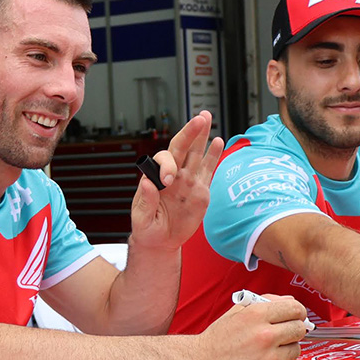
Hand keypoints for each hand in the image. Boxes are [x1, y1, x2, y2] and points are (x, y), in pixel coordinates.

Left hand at [128, 111, 222, 252]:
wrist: (161, 241)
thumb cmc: (148, 229)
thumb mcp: (142, 219)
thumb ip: (146, 201)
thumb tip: (146, 182)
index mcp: (156, 179)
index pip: (164, 162)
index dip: (167, 166)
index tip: (168, 181)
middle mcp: (173, 175)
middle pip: (182, 147)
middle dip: (190, 132)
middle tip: (199, 118)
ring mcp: (188, 181)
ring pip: (196, 153)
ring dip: (201, 135)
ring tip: (206, 117)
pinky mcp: (201, 191)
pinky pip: (209, 170)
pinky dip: (214, 155)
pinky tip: (218, 142)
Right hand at [192, 297, 308, 359]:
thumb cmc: (218, 340)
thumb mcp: (237, 312)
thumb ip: (266, 302)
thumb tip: (292, 303)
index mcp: (256, 316)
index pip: (295, 309)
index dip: (297, 312)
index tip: (295, 316)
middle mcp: (264, 337)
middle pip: (300, 329)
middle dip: (292, 330)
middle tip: (280, 335)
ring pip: (296, 350)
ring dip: (286, 350)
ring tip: (265, 352)